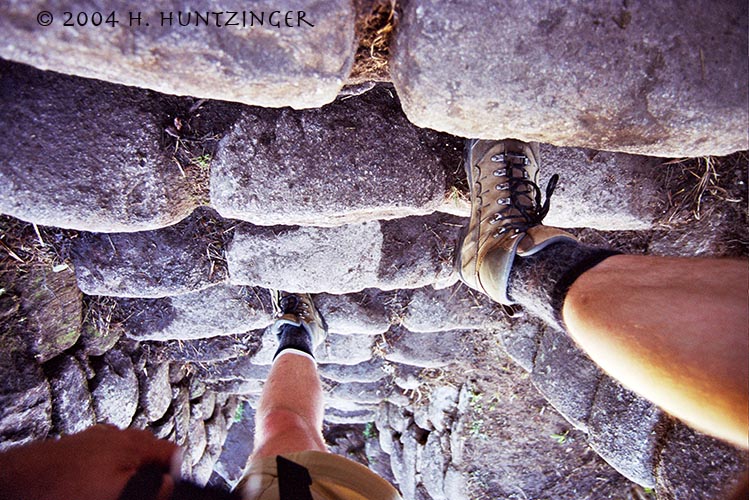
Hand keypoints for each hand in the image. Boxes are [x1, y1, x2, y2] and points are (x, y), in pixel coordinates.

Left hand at [0, 425, 178, 499]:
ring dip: (132, 466)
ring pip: (128, 450)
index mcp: (136, 443)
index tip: (169, 486)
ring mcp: (99, 438)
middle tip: (150, 485)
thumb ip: (153, 486)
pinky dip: (110, 465)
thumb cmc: (68, 486)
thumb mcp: (121, 491)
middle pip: (152, 449)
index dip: (176, 472)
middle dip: (154, 469)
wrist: (25, 479)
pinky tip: (98, 479)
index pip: (173, 452)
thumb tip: (172, 484)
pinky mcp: (81, 446)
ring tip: (122, 484)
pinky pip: (107, 453)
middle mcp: (120, 435)